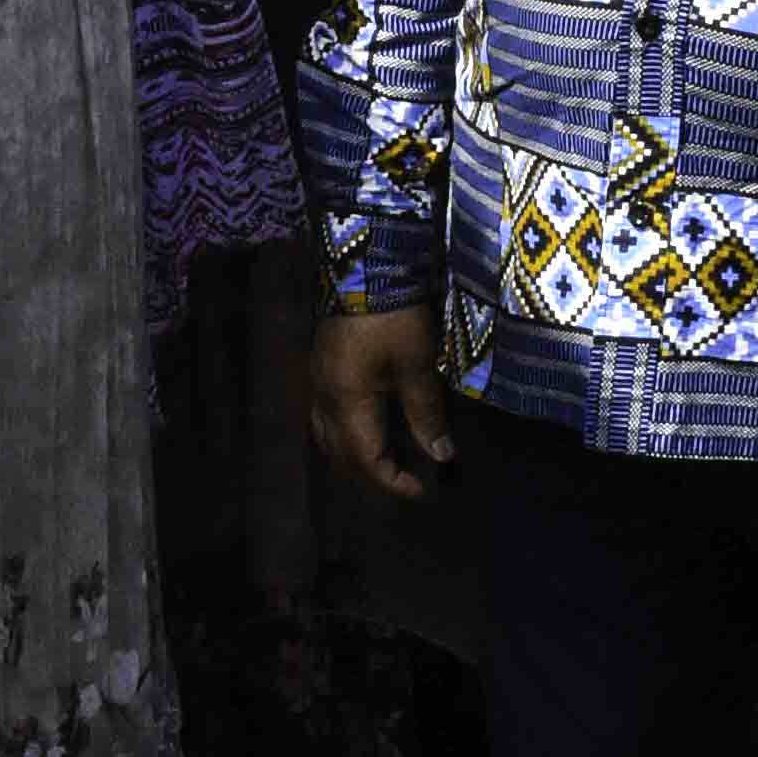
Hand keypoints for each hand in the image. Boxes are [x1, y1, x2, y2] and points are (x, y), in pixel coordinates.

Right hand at [305, 302, 454, 505]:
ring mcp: (316, 382)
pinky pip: (323, 416)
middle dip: (371, 475)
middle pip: (340, 455)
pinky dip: (344, 434)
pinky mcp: (319, 366)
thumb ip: (425, 414)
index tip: (422, 489)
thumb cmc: (394, 318)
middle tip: (405, 478)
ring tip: (384, 459)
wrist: (365, 266)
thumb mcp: (416, 366)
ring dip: (353, 456)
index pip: (366, 461)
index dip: (393, 482)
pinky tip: (363, 427)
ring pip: (326, 437)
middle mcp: (324, 399)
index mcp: (347, 404)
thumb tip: (441, 456)